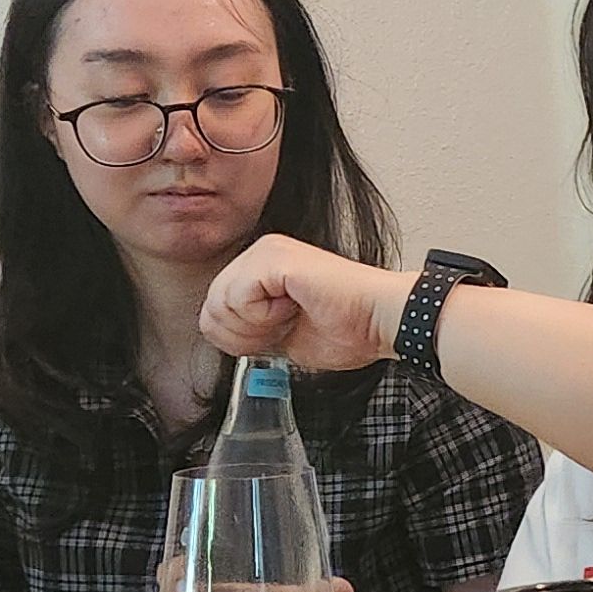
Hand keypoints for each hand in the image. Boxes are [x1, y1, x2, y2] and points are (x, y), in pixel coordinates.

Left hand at [198, 237, 403, 370]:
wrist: (382, 320)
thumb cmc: (349, 327)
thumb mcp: (281, 336)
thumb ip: (248, 330)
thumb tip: (220, 336)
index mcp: (262, 268)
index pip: (214, 310)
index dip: (238, 340)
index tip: (277, 338)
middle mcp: (261, 252)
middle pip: (210, 308)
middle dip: (243, 336)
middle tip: (283, 331)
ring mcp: (266, 251)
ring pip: (219, 303)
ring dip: (255, 327)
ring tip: (290, 319)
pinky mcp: (274, 258)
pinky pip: (238, 298)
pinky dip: (263, 316)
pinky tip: (293, 309)